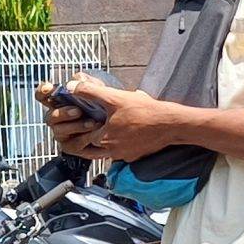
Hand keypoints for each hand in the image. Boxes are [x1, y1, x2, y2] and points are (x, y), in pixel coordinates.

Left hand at [42, 72, 188, 160]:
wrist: (171, 123)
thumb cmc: (145, 111)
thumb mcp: (115, 97)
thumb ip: (91, 92)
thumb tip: (72, 86)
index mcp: (104, 139)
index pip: (84, 137)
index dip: (83, 126)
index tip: (87, 118)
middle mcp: (113, 152)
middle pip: (93, 149)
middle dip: (90, 138)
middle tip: (93, 126)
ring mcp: (125, 156)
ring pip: (107, 152)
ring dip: (105, 142)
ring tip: (108, 128)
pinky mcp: (136, 156)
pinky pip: (122, 152)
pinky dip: (120, 144)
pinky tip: (125, 132)